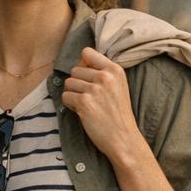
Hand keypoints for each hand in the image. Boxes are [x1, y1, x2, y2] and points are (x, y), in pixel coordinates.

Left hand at [60, 47, 142, 161]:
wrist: (124, 139)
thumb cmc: (119, 115)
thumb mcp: (118, 86)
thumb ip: (103, 72)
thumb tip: (79, 63)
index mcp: (115, 69)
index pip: (87, 52)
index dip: (83, 65)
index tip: (88, 78)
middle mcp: (105, 76)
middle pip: (75, 69)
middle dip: (78, 83)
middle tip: (90, 98)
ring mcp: (95, 89)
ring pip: (68, 83)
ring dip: (73, 95)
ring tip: (87, 105)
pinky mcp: (85, 103)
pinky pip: (66, 97)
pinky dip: (70, 105)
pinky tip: (83, 112)